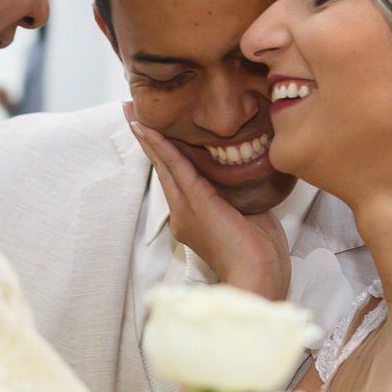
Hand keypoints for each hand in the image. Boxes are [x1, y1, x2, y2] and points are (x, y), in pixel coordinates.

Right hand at [123, 102, 290, 300]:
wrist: (259, 277)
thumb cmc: (260, 254)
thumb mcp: (249, 214)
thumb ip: (239, 193)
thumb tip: (245, 170)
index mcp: (194, 218)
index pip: (177, 178)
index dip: (164, 154)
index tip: (154, 133)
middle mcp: (183, 213)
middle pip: (162, 168)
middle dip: (148, 140)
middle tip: (131, 114)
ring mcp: (185, 209)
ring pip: (164, 164)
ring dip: (148, 137)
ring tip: (133, 114)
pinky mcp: (194, 202)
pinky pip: (173, 166)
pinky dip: (160, 145)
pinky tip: (148, 128)